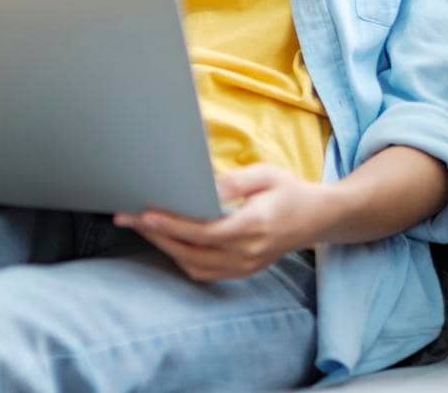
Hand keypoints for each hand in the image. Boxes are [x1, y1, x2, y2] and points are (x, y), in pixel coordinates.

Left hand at [114, 163, 331, 281]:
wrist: (319, 218)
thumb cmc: (291, 191)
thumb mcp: (267, 174)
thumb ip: (235, 181)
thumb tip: (205, 185)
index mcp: (253, 225)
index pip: (204, 231)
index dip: (172, 224)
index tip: (146, 213)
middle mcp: (248, 252)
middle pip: (192, 251)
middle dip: (156, 234)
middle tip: (128, 218)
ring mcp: (245, 266)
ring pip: (195, 265)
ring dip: (166, 248)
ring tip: (142, 227)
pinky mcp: (243, 271)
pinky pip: (205, 272)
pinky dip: (182, 259)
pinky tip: (168, 242)